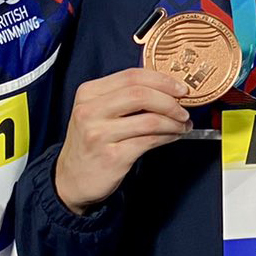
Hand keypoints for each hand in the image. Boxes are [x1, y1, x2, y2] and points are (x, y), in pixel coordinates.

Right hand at [53, 68, 192, 214]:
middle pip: (141, 94)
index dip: (162, 80)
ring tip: (183, 125)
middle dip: (170, 101)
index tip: (180, 88)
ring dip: (174, 122)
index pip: (132, 76)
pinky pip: (149, 141)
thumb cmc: (91, 143)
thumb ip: (124, 97)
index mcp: (88, 93)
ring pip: (149, 119)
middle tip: (184, 109)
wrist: (72, 179)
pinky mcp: (112, 156)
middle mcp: (90, 111)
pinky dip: (168, 136)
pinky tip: (173, 136)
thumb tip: (166, 90)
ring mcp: (99, 134)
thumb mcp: (97, 112)